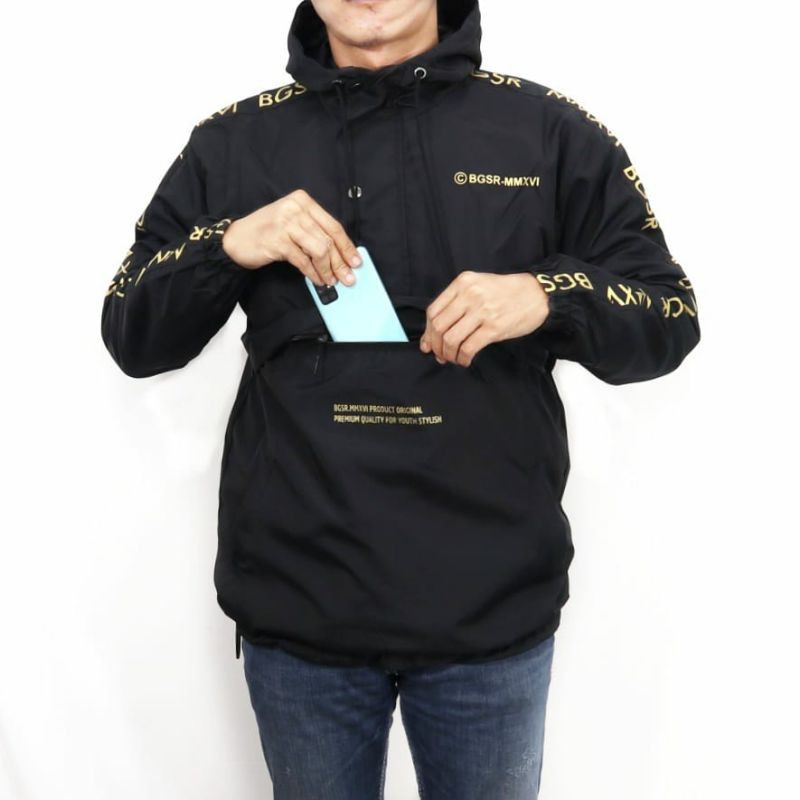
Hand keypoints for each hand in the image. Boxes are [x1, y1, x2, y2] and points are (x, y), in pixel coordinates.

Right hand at [220, 189, 361, 284]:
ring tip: (330, 281)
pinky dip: (312, 273)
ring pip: (319, 249)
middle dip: (340, 262)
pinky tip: (317, 279)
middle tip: (348, 278)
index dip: (347, 246)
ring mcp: (286, 223)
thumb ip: (314, 232)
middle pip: (328, 239)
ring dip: (327, 269)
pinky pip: (303, 260)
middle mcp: (295, 208)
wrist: (236, 239)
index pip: (333, 225)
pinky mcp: (278, 240)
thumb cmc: (267, 232)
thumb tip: (341, 253)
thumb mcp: (293, 223)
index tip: (356, 261)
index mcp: (303, 201)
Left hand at [420, 271, 550, 366]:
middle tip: (440, 355)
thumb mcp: (478, 286)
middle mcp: (470, 295)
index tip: (429, 343)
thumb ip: (456, 305)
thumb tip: (432, 336)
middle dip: (435, 346)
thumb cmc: (506, 293)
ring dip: (448, 354)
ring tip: (453, 358)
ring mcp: (482, 311)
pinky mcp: (494, 328)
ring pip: (450, 339)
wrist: (537, 294)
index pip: (433, 311)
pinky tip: (465, 360)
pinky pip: (468, 348)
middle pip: (438, 327)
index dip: (427, 331)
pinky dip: (462, 358)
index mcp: (463, 283)